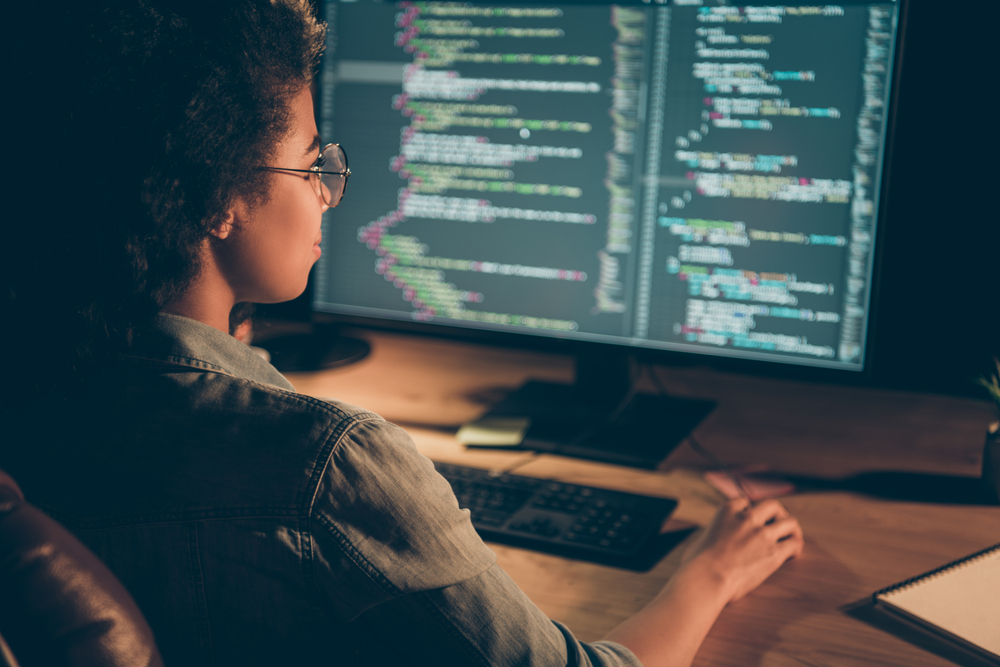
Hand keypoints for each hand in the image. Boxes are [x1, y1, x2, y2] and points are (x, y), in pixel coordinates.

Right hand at [680, 498, 803, 602]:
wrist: (707, 578)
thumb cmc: (698, 563)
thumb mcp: (701, 538)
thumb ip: (713, 533)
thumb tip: (714, 540)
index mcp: (727, 512)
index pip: (745, 503)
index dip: (750, 512)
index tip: (752, 520)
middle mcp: (747, 518)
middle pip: (773, 506)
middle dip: (778, 514)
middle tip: (779, 524)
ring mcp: (763, 535)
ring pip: (790, 522)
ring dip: (792, 529)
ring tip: (792, 538)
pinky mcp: (773, 553)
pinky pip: (793, 544)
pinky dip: (795, 548)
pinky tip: (793, 554)